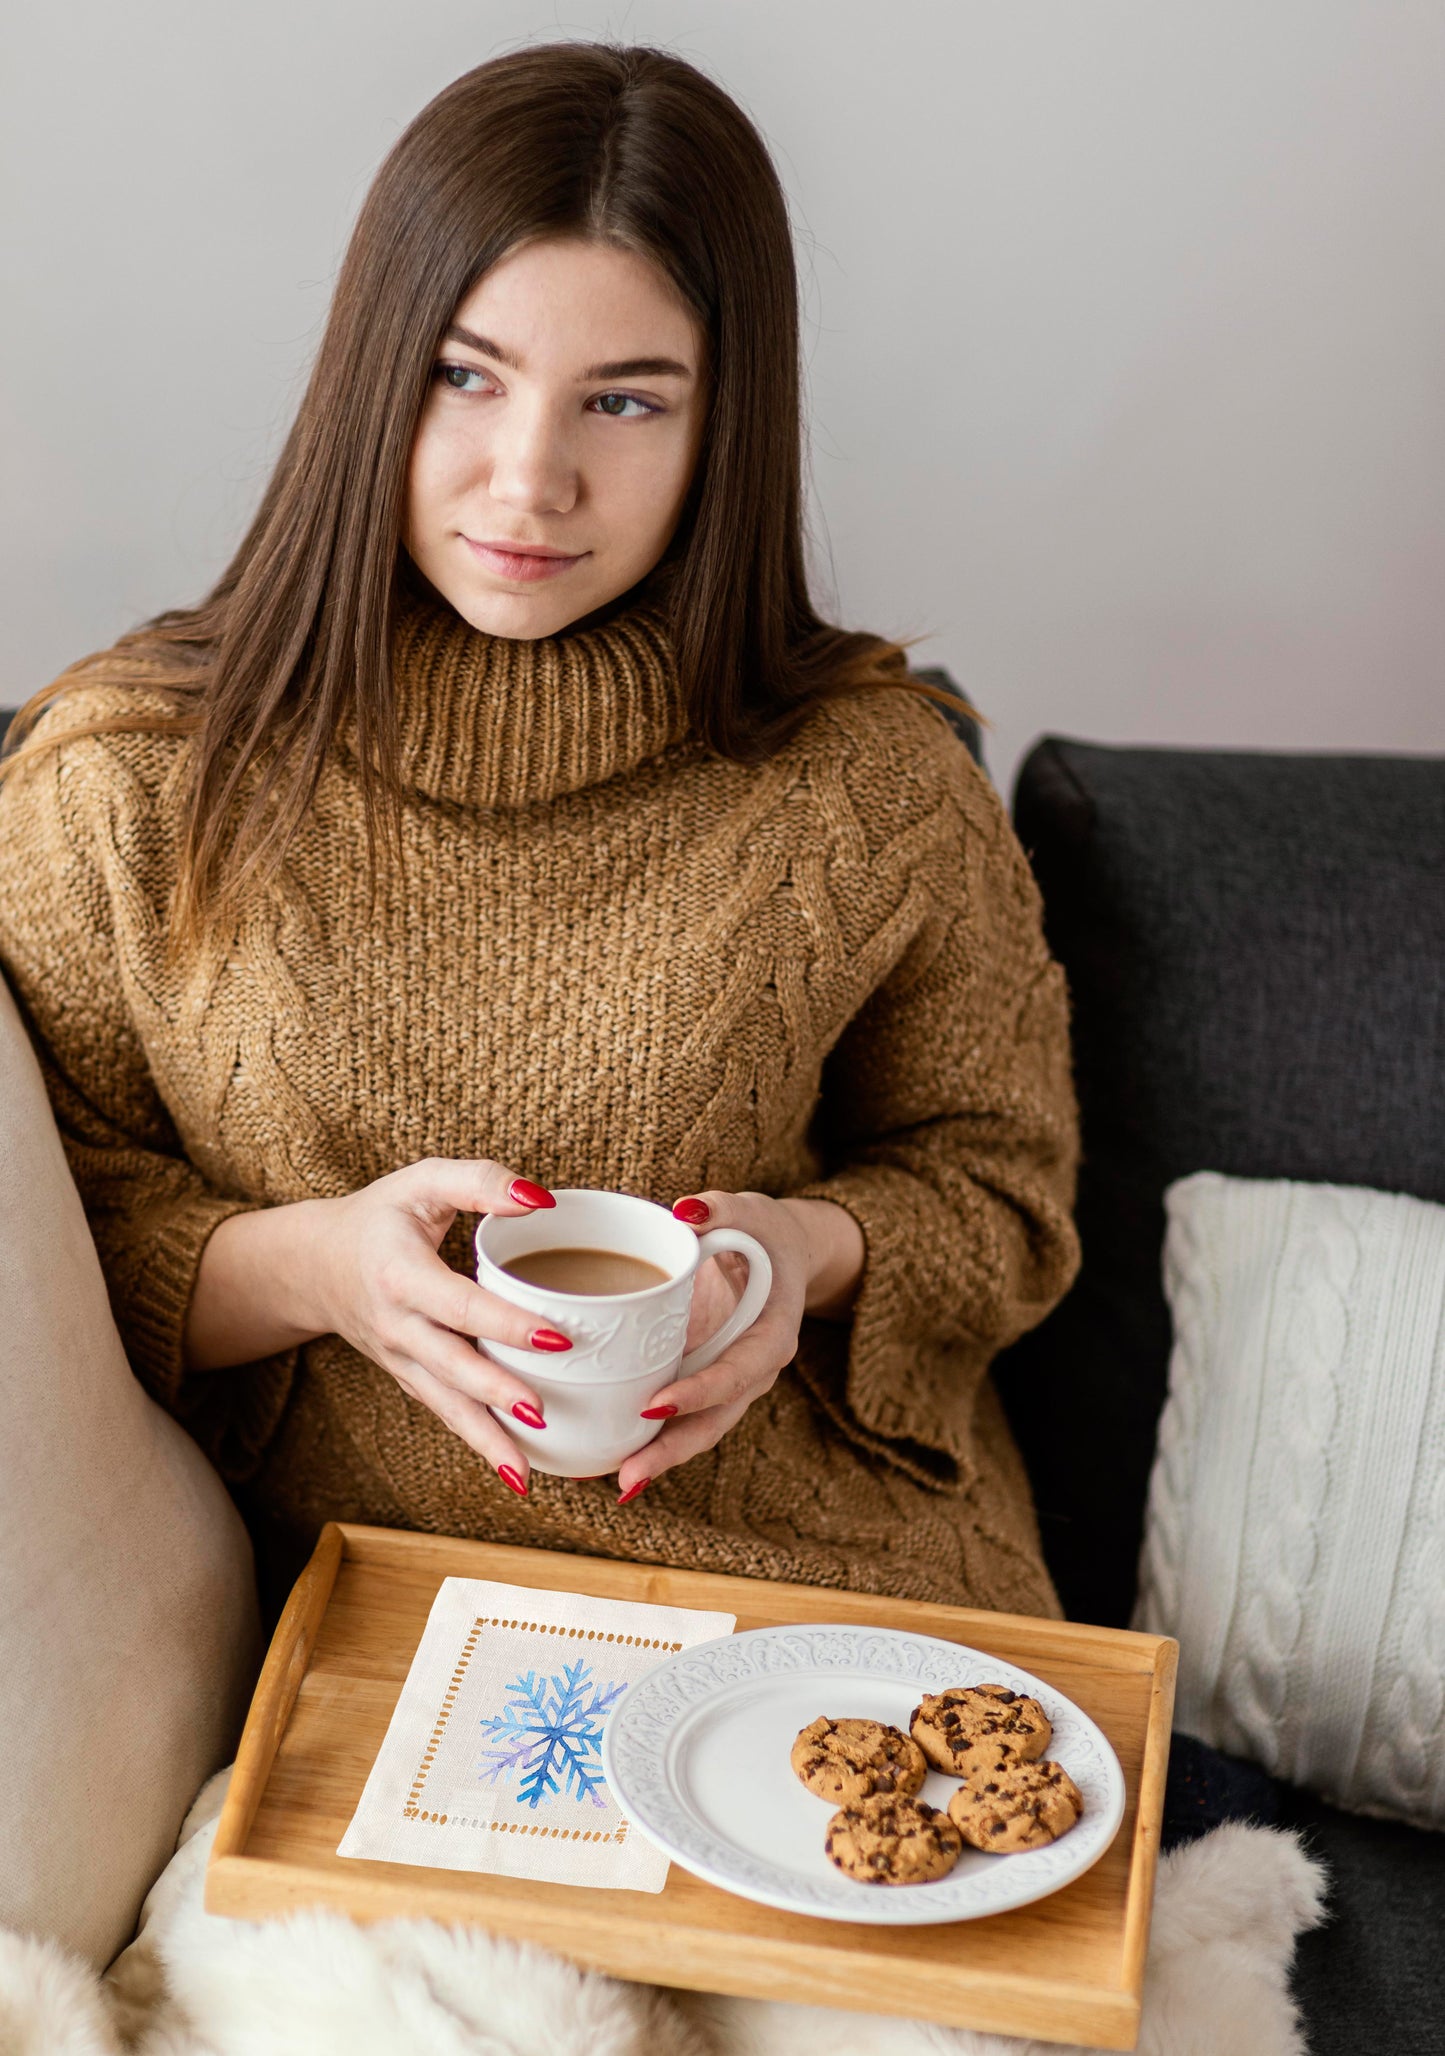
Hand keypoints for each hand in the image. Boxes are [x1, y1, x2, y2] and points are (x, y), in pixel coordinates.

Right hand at [307, 1158, 570, 1495]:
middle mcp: (396, 1325)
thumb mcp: (422, 1181)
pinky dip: (475, 1440)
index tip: (555, 1337)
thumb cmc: (381, 1217)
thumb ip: (479, 1181)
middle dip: (494, 1392)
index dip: (504, 1322)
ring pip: (444, 1404)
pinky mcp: (407, 1377)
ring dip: (484, 1439)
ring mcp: (399, 1358)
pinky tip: (513, 1467)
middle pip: (448, 1365)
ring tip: (525, 1472)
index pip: (457, 1303)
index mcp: (400, 1273)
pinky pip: (443, 1411)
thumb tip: (541, 1199)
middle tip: (541, 1411)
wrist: (316, 1264)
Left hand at [614, 1191, 864, 1499]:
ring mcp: (729, 1383)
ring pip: (697, 1430)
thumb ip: (720, 1209)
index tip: (655, 1404)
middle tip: (628, 1477)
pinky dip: (649, 1438)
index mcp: (772, 1335)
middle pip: (714, 1421)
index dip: (699, 1392)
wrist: (779, 1253)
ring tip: (615, 1483)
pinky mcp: (704, 1382)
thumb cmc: (762, 1232)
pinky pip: (680, 1418)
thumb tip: (685, 1210)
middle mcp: (753, 1370)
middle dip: (672, 1451)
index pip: (736, 1372)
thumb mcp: (749, 1212)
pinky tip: (608, 1458)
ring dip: (658, 1458)